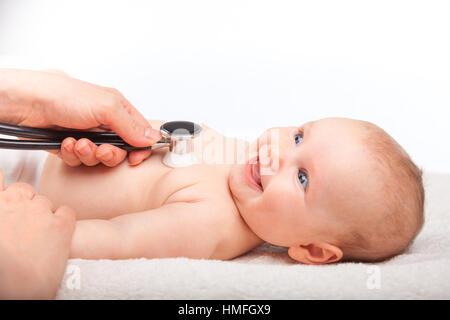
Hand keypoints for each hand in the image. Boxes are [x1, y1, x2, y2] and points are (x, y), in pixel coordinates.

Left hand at [0, 69, 160, 165]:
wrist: (26, 103)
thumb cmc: (63, 95)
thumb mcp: (106, 107)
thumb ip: (131, 126)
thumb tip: (152, 137)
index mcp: (118, 109)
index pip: (140, 134)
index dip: (140, 149)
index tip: (135, 158)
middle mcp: (104, 123)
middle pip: (120, 151)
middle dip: (109, 154)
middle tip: (100, 150)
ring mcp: (87, 134)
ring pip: (99, 158)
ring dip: (88, 154)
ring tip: (78, 143)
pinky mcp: (71, 145)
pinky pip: (79, 160)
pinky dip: (72, 154)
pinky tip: (66, 143)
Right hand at [0, 169, 75, 298]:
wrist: (17, 293)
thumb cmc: (4, 272)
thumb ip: (3, 219)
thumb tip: (8, 223)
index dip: (5, 187)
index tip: (7, 192)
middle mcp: (14, 203)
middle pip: (24, 190)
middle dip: (25, 202)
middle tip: (25, 224)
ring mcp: (39, 212)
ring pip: (45, 201)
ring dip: (44, 214)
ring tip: (39, 237)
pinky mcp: (61, 223)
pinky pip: (66, 211)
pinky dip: (63, 220)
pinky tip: (58, 235)